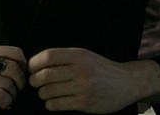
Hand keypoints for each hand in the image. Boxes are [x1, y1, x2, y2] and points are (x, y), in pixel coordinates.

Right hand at [0, 45, 27, 113]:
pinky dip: (6, 101)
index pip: (15, 52)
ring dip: (13, 93)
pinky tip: (4, 104)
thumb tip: (20, 66)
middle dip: (21, 81)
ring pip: (7, 83)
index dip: (24, 63)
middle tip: (18, 89)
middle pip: (14, 68)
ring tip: (9, 98)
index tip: (23, 73)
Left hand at [28, 47, 159, 112]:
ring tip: (47, 93)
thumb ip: (65, 58)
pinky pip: (57, 104)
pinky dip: (50, 104)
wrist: (127, 83)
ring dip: (42, 94)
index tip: (32, 69)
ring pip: (48, 91)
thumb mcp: (86, 56)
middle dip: (34, 81)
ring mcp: (83, 87)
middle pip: (44, 75)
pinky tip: (54, 101)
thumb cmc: (102, 69)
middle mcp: (81, 69)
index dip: (34, 63)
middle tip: (36, 83)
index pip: (48, 56)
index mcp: (79, 55)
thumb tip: (36, 64)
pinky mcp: (85, 103)